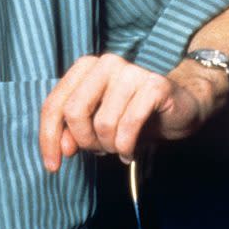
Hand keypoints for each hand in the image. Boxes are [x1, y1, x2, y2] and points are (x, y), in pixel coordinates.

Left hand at [39, 53, 210, 171]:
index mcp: (86, 67)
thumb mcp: (97, 124)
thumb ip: (74, 131)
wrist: (180, 108)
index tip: (52, 165)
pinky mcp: (154, 85)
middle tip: (99, 151)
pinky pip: (129, 125)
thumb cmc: (133, 115)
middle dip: (84, 141)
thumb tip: (63, 147)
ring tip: (120, 147)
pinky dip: (127, 147)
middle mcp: (106, 63)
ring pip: (103, 123)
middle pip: (74, 111)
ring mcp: (131, 71)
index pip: (54, 104)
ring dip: (110, 146)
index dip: (48, 137)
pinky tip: (130, 152)